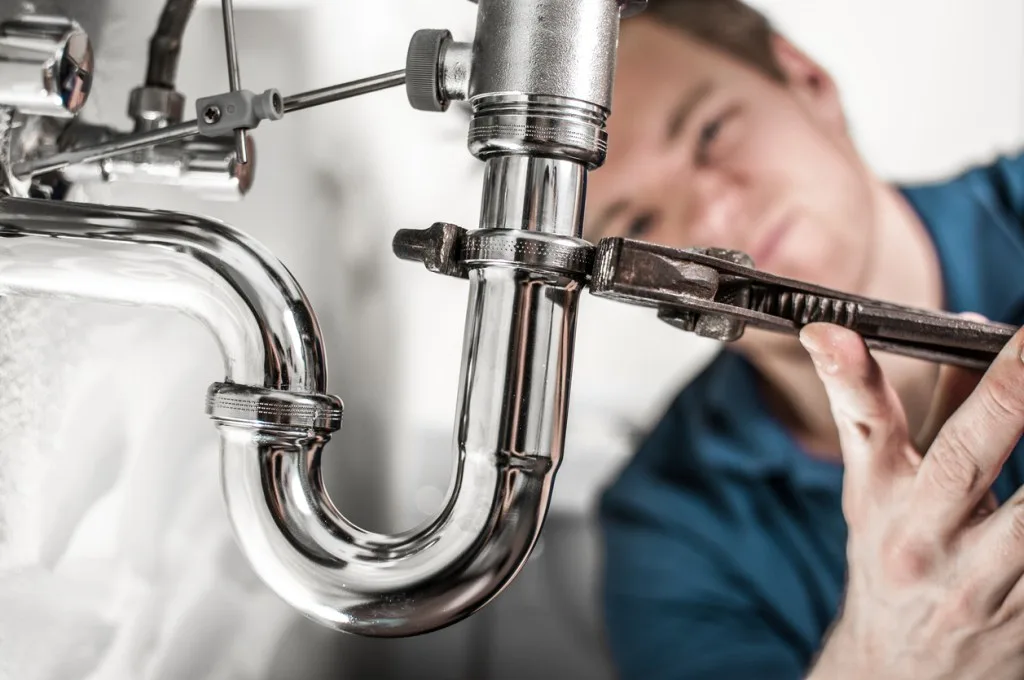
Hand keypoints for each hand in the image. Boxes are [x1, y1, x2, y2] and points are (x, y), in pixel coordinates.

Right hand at [801, 322, 1023, 679]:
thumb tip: (977, 330)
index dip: (846, 374)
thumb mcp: (887, 490)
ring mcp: (975, 582)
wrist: (901, 673)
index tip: (832, 330)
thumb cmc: (893, 564)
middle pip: (961, 457)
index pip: (862, 425)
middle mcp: (920, 537)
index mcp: (881, 498)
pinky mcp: (1022, 615)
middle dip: (1008, 394)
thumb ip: (933, 406)